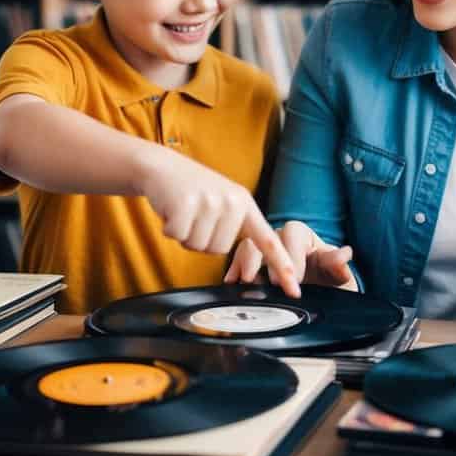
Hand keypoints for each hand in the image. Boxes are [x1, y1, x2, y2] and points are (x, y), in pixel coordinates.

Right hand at [139, 148, 299, 296]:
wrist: (160, 166)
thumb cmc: (191, 191)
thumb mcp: (222, 201)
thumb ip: (235, 225)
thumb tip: (243, 264)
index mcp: (245, 204)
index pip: (268, 240)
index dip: (282, 265)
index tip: (294, 289)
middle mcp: (232, 202)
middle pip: (219, 250)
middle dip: (202, 239)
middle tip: (194, 216)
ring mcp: (210, 202)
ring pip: (198, 246)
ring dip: (186, 235)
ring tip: (184, 211)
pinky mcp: (186, 203)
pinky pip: (178, 237)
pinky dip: (169, 229)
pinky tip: (171, 210)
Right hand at [224, 220, 356, 290]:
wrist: (319, 295)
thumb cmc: (328, 280)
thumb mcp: (337, 276)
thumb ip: (337, 265)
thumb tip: (344, 255)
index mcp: (301, 235)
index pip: (293, 235)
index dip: (293, 256)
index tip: (297, 280)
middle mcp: (279, 238)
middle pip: (266, 238)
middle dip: (262, 259)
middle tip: (264, 282)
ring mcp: (263, 251)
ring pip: (248, 246)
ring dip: (243, 263)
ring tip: (242, 281)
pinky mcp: (251, 266)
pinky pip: (238, 262)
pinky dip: (233, 270)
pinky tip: (229, 282)